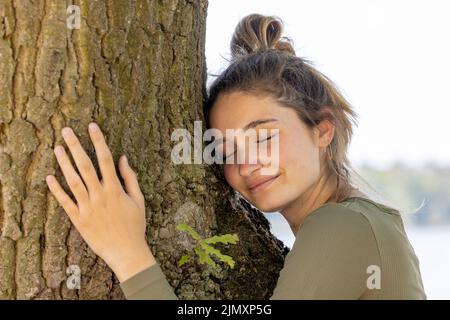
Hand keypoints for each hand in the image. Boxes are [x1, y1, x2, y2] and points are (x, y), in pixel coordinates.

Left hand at [46, 122, 155, 281]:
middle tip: (66, 130)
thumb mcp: (139, 200)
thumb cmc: (135, 225)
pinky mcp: (79, 219)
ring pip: (73, 181)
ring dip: (64, 163)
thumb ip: (130, 178)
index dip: (98, 141)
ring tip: (57, 148)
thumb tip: (123, 158)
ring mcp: (87, 207)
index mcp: (115, 189)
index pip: (105, 159)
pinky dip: (56, 190)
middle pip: (85, 165)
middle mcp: (99, 196)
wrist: (126, 251)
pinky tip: (49, 177)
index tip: (92, 126)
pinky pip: (65, 202)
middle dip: (76, 146)